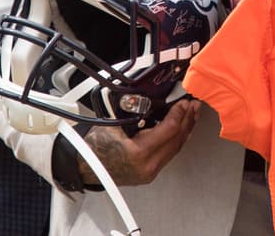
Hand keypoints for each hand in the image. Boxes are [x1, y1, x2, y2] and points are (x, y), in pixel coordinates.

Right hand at [80, 98, 199, 185]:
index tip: (183, 101)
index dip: (179, 113)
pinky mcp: (148, 174)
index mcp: (138, 153)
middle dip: (188, 120)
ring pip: (175, 149)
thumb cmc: (91, 144)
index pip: (170, 130)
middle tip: (193, 105)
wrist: (81, 165)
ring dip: (185, 130)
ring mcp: (148, 173)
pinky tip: (180, 129)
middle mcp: (147, 167)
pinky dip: (176, 140)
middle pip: (177, 140)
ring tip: (191, 115)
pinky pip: (168, 154)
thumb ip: (140, 114)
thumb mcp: (116, 122)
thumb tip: (161, 101)